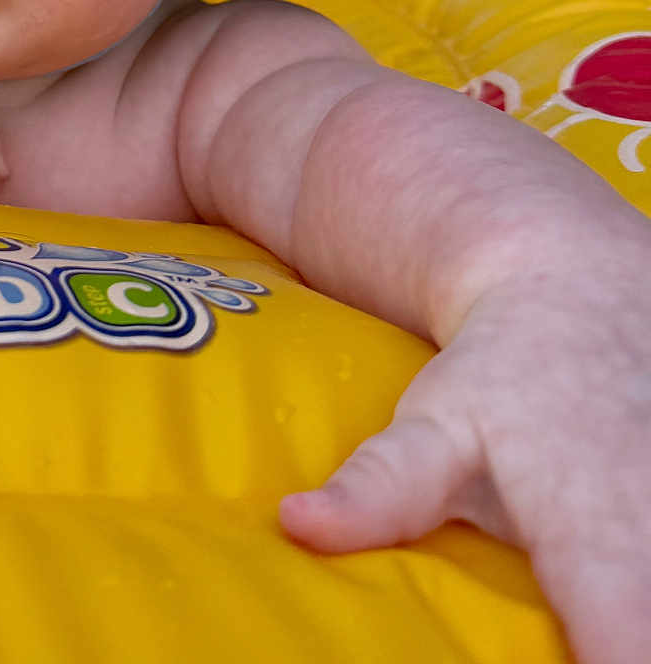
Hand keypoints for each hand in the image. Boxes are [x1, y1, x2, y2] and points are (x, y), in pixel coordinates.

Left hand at [280, 268, 650, 663]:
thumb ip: (380, 492)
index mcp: (599, 529)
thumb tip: (297, 527)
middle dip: (636, 635)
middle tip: (595, 639)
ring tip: (615, 609)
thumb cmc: (501, 374)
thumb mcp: (435, 429)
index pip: (627, 653)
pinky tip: (643, 570)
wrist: (585, 285)